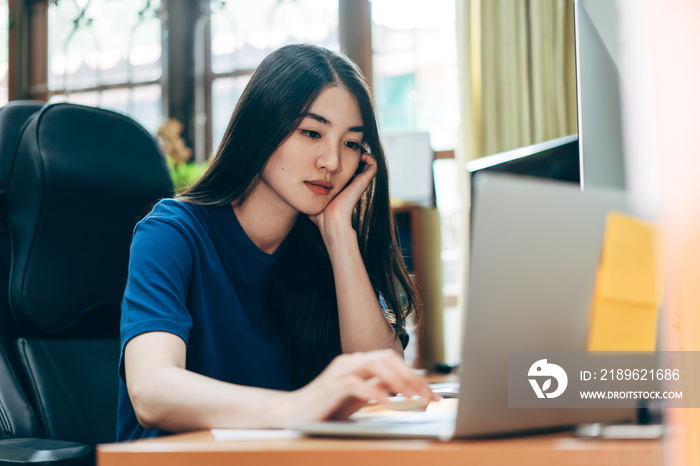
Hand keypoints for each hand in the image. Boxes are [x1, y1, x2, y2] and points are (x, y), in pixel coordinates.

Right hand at [283, 349, 440, 423]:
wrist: (293, 413)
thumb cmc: (327, 407)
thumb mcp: (359, 397)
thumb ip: (378, 389)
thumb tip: (405, 388)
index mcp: (358, 363)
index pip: (392, 361)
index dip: (414, 376)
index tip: (431, 394)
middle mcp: (350, 361)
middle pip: (386, 358)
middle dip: (410, 375)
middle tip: (426, 394)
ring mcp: (339, 371)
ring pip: (373, 364)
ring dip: (395, 379)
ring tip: (410, 395)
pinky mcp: (330, 386)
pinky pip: (355, 383)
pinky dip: (373, 392)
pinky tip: (385, 402)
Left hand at [309, 152, 376, 237]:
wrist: (330, 220)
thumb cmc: (321, 215)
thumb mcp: (313, 199)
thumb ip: (309, 193)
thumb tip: (300, 191)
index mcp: (342, 187)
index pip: (346, 170)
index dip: (342, 161)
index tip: (335, 154)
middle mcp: (352, 183)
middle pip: (357, 165)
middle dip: (353, 154)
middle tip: (345, 149)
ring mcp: (359, 183)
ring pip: (368, 164)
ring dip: (363, 154)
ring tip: (354, 150)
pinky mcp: (363, 182)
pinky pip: (373, 166)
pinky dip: (370, 157)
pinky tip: (360, 155)